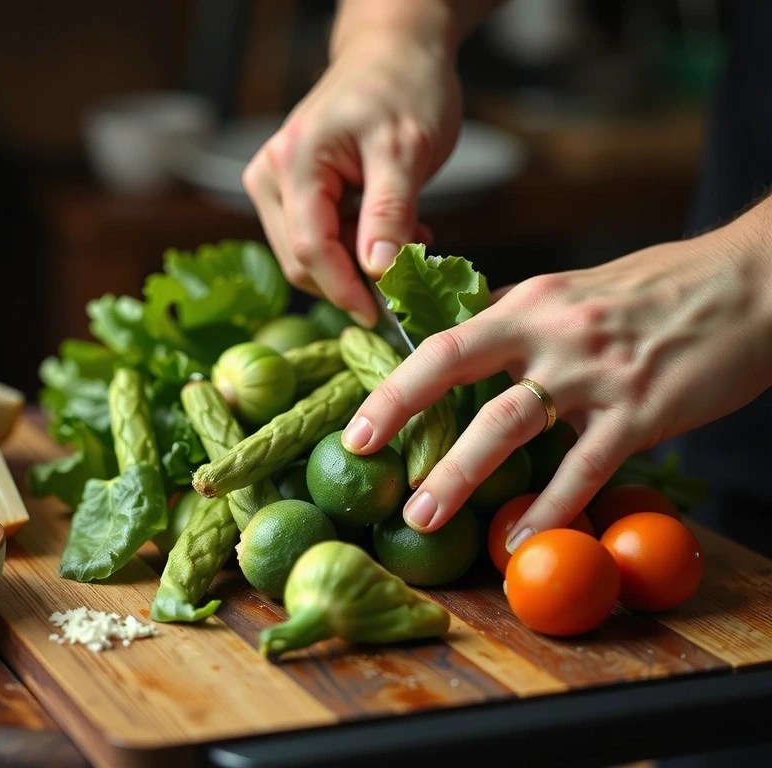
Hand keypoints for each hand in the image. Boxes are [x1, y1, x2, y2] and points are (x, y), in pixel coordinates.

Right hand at [242, 14, 462, 327]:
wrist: (393, 54)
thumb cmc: (403, 88)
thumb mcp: (408, 149)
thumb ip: (389, 212)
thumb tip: (377, 272)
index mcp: (294, 162)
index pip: (311, 249)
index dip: (345, 290)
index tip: (381, 318)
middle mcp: (270, 176)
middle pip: (301, 261)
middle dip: (352, 279)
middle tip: (408, 266)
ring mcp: (273, 185)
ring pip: (306, 257)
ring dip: (353, 266)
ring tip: (405, 239)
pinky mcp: (287, 194)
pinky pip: (313, 241)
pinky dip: (350, 250)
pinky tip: (385, 230)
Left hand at [341, 215, 771, 550]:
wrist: (752, 283)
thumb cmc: (656, 292)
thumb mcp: (573, 292)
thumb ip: (515, 323)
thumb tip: (455, 346)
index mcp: (529, 301)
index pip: (444, 336)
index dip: (395, 375)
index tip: (358, 413)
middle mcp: (551, 330)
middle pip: (454, 363)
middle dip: (398, 407)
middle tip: (358, 451)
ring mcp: (595, 371)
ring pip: (508, 422)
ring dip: (458, 472)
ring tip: (422, 515)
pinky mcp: (641, 410)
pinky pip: (584, 467)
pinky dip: (551, 507)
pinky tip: (523, 539)